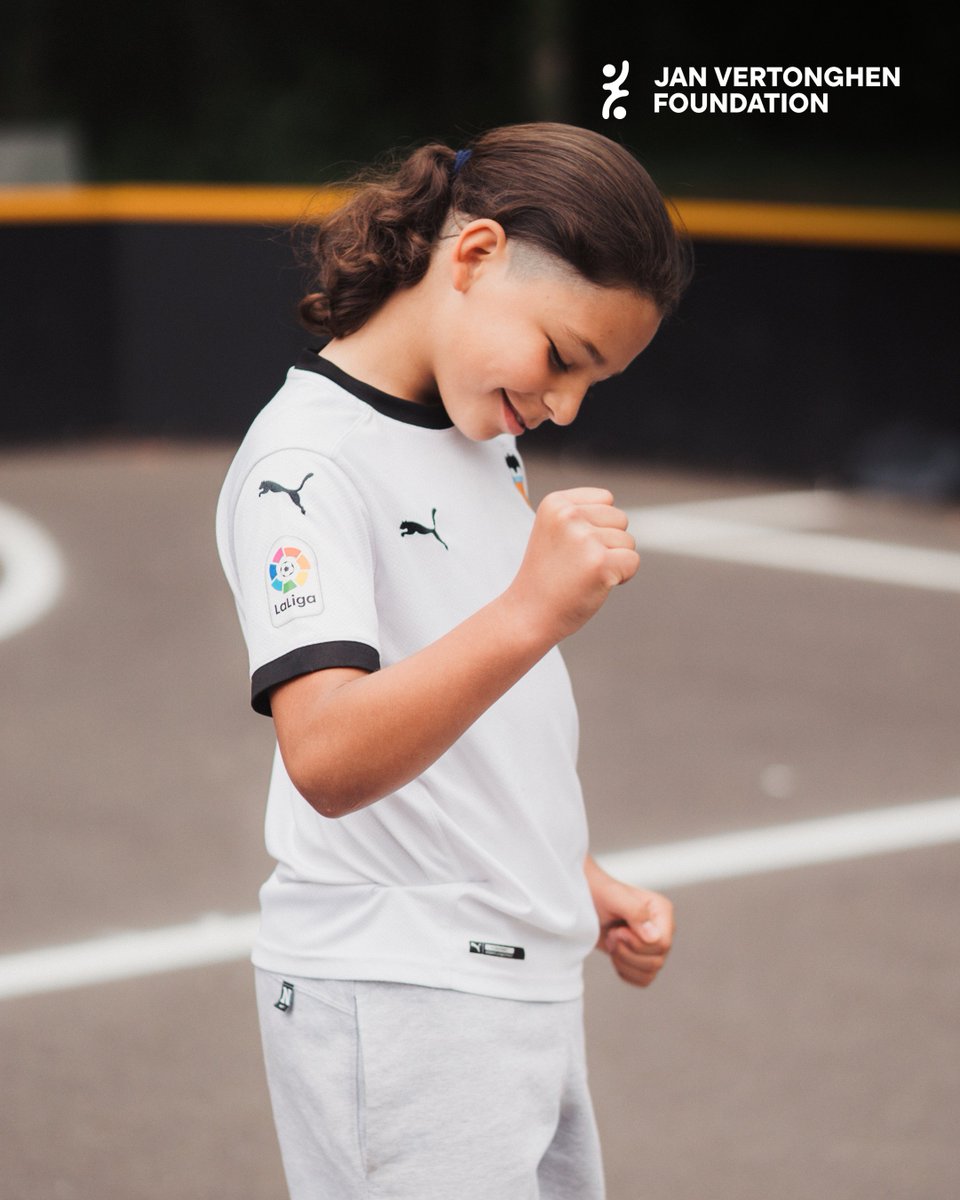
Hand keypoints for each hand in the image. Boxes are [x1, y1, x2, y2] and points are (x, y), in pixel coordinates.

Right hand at [507, 488, 639, 643]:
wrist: (528, 614)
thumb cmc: (547, 576)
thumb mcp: (555, 530)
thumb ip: (583, 515)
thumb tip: (619, 518)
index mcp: (556, 503)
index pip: (605, 499)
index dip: (598, 525)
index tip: (572, 546)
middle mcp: (569, 515)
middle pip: (620, 519)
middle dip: (608, 543)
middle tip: (577, 563)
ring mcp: (584, 538)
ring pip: (628, 542)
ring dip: (613, 561)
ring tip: (582, 574)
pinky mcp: (600, 563)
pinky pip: (632, 562)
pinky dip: (621, 577)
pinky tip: (594, 584)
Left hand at [584, 856, 673, 987]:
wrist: (583, 902)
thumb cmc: (596, 894)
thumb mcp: (613, 896)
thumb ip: (635, 912)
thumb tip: (655, 938)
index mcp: (662, 910)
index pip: (663, 944)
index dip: (637, 943)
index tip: (617, 930)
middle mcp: (662, 929)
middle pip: (657, 961)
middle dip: (627, 952)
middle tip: (611, 934)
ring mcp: (654, 945)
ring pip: (650, 972)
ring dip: (624, 961)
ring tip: (612, 941)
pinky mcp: (643, 958)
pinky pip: (643, 979)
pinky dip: (625, 971)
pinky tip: (614, 953)